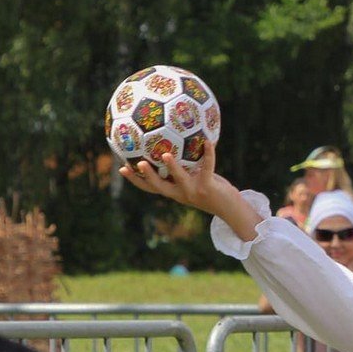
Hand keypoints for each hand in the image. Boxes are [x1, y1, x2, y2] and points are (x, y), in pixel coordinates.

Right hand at [118, 142, 261, 240]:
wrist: (231, 209)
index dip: (135, 179)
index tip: (122, 168)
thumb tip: (176, 146)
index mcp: (174, 193)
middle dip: (146, 176)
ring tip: (166, 154)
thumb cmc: (213, 192)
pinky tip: (208, 142)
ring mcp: (193, 192)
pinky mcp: (207, 187)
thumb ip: (186, 168)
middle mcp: (181, 194)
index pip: (150, 188)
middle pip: (159, 186)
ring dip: (172, 167)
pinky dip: (208, 154)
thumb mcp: (195, 180)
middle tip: (137, 163)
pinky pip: (207, 167)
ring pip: (179, 179)